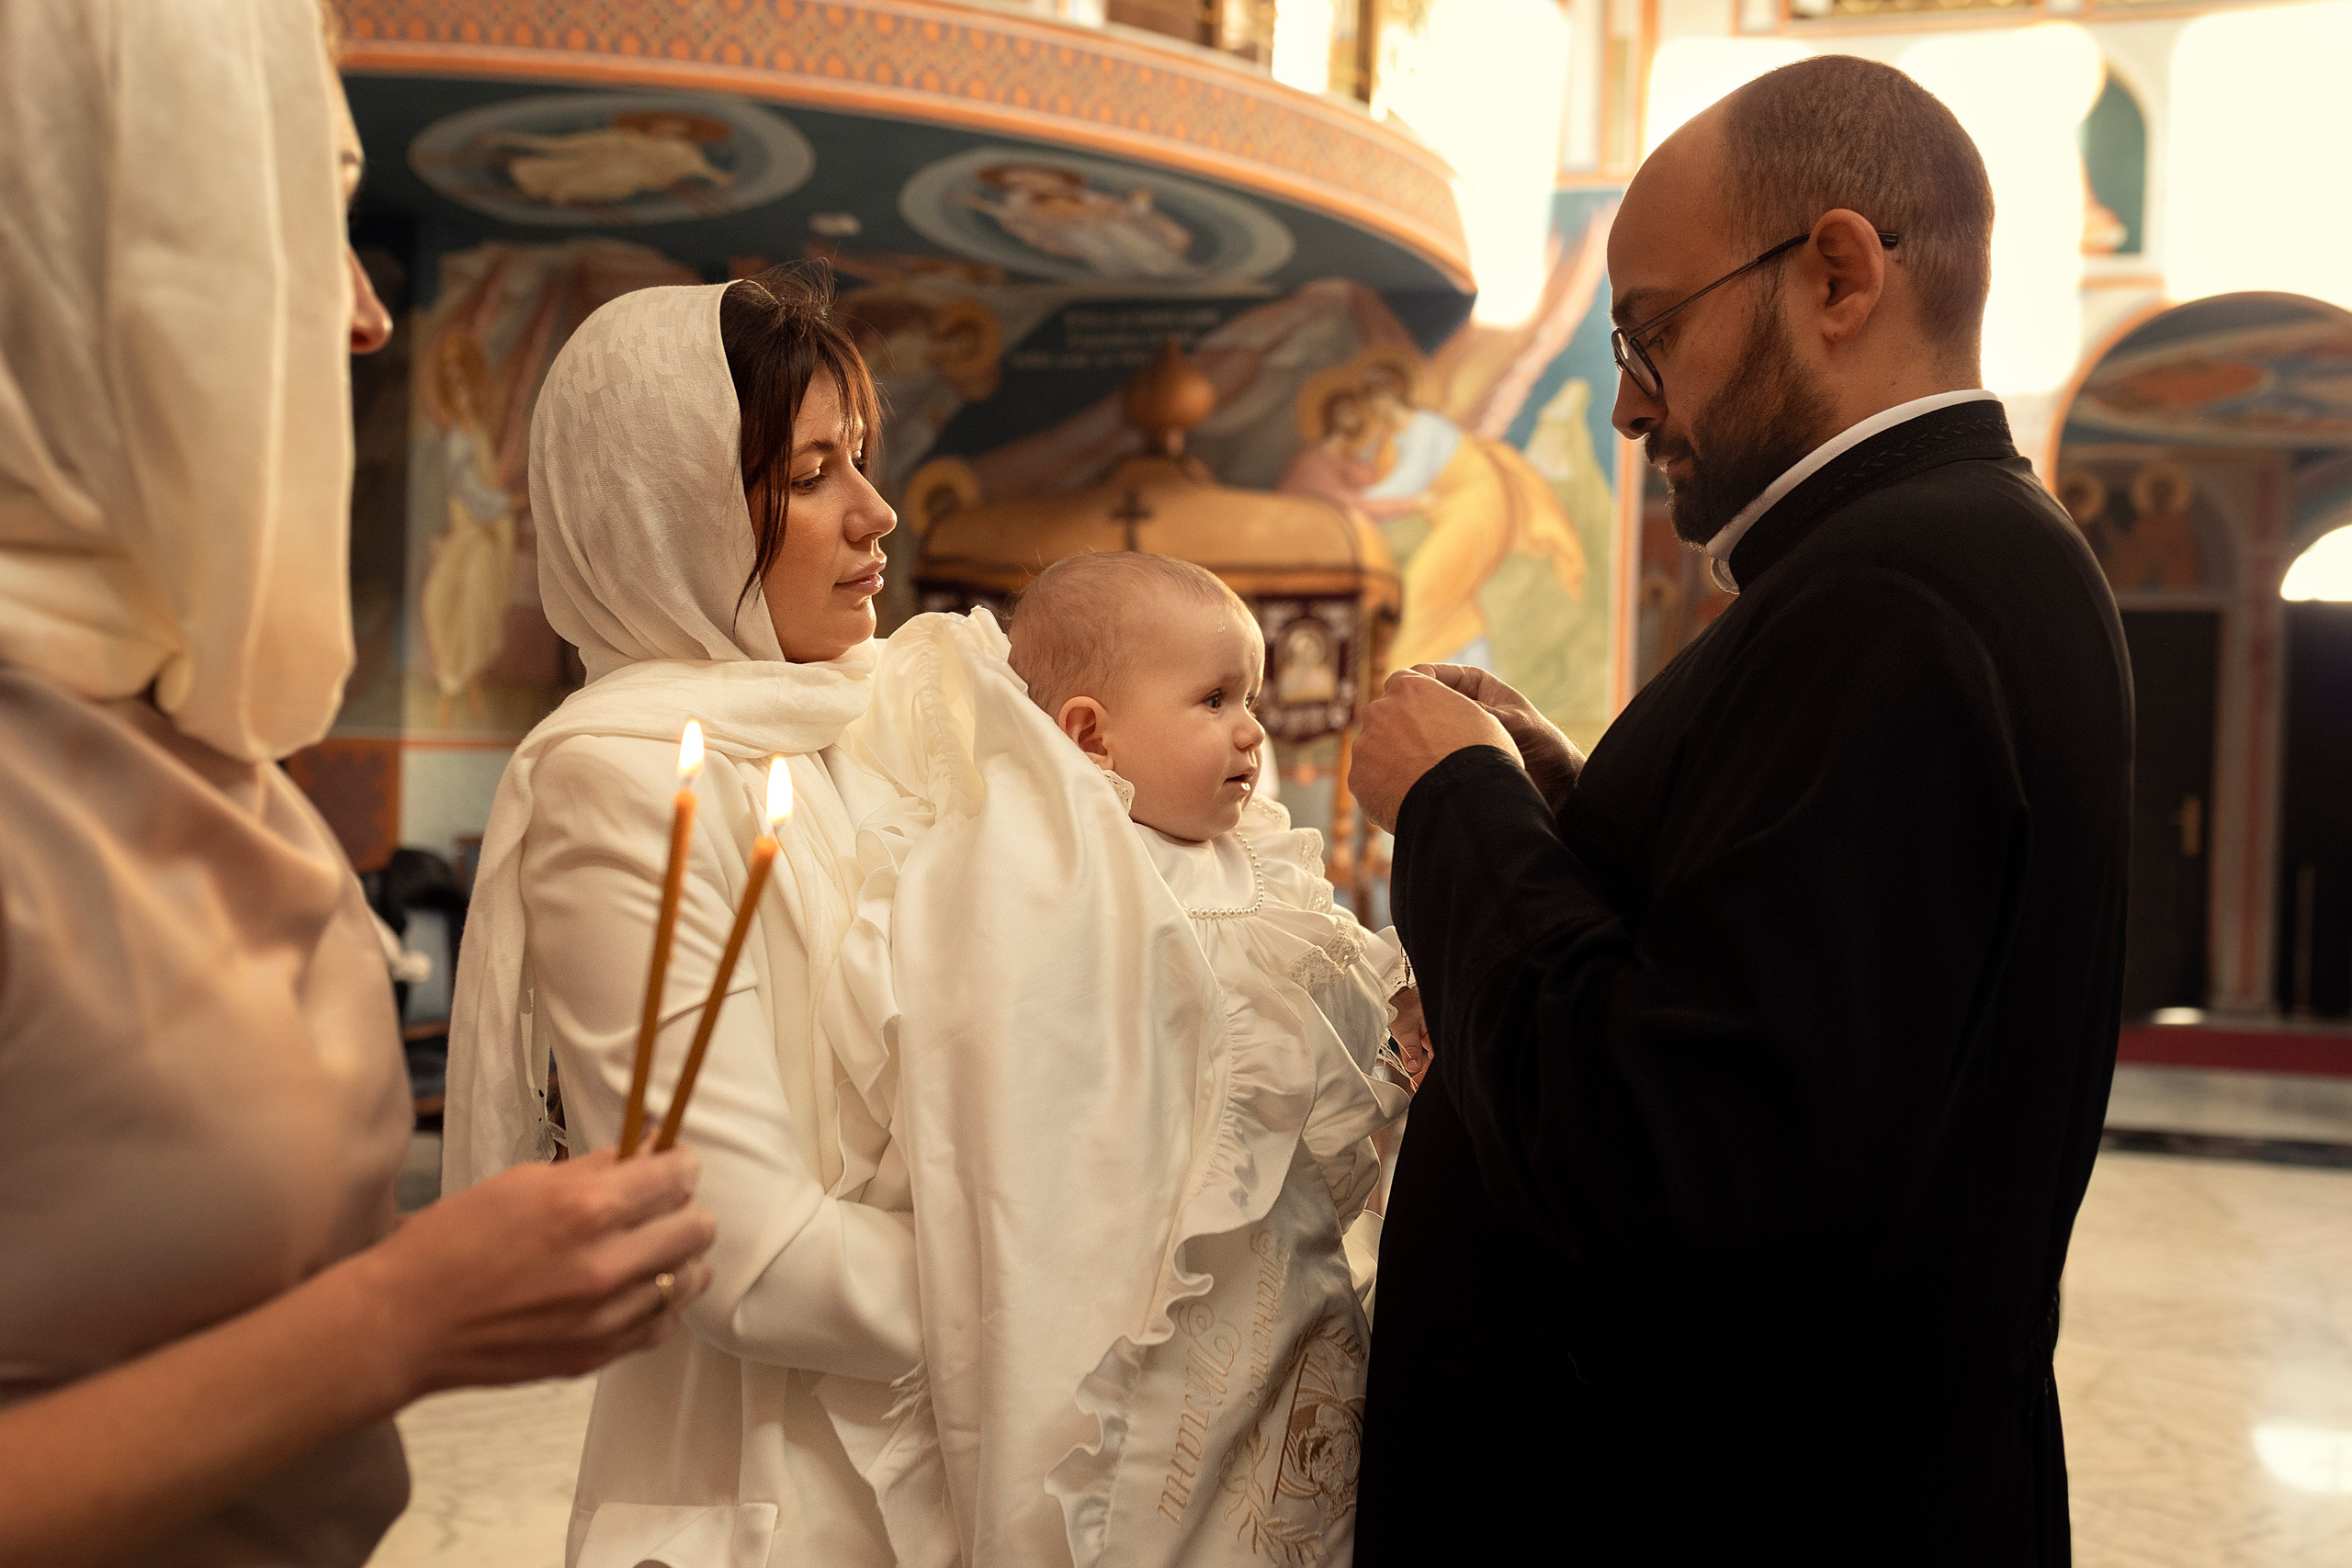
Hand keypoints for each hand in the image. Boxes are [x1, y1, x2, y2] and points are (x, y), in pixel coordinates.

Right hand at [357, 1147, 716, 1397]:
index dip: (679, 1164)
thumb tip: (644, 1155)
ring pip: (690, 1278)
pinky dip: (659, 1302)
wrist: (405, 1322)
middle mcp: (606, 1264)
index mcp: (586, 1209)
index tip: (672, 1164)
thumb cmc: (452, 1243)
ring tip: (648, 1248)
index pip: (677, 1177)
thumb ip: (592, 1171)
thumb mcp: (521, 1183)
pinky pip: (663, 1324)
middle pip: (699, 1227)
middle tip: (657, 1206)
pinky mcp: (597, 1355)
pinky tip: (633, 1289)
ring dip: (677, 1257)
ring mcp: (606, 1317)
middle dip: (683, 1208)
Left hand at [1349, 670, 1521, 833]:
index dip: (1420, 703)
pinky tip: (1410, 802)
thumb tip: (1445, 718)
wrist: (1463, 802)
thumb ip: (1449, 708)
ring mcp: (1364, 745)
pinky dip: (1386, 791)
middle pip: (1386, 718)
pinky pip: (1371, 783)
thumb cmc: (1481, 756)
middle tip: (1426, 757)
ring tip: (1421, 785)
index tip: (1431, 720)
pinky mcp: (1357, 779)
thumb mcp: (1478, 716)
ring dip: (1392, 763)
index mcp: (1408, 686)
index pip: (1405, 683)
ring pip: (1376, 752)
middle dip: (1401, 734)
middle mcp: (1379, 710)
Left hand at [1389, 985, 1432, 1089]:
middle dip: (1427, 1073)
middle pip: (1438, 1058)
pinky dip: (1423, 1057)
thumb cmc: (1405, 1003)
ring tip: (1414, 1078)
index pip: (1438, 1059)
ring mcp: (1437, 1032)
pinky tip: (1416, 1064)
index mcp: (1440, 1032)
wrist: (1398, 988)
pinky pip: (1430, 1048)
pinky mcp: (1431, 1031)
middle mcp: (1441, 1033)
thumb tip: (1413, 1068)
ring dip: (1424, 1066)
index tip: (1417, 1083)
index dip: (1428, 1073)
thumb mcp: (1405, 1028)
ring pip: (1434, 1054)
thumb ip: (1410, 1049)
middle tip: (1415, 1083)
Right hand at [1414, 664, 1583, 812]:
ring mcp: (1454, 731)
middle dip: (1407, 713)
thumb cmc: (1545, 746)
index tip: (1403, 701)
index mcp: (1473, 684)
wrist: (1558, 784)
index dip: (1413, 685)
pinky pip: (1428, 754)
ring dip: (1411, 738)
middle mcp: (1460, 705)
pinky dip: (1418, 759)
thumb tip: (1438, 703)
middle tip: (1396, 728)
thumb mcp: (1512, 723)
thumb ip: (1478, 711)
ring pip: (1420, 729)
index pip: (1430, 674)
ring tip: (1404, 751)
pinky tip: (1412, 767)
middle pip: (1420, 702)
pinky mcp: (1453, 757)